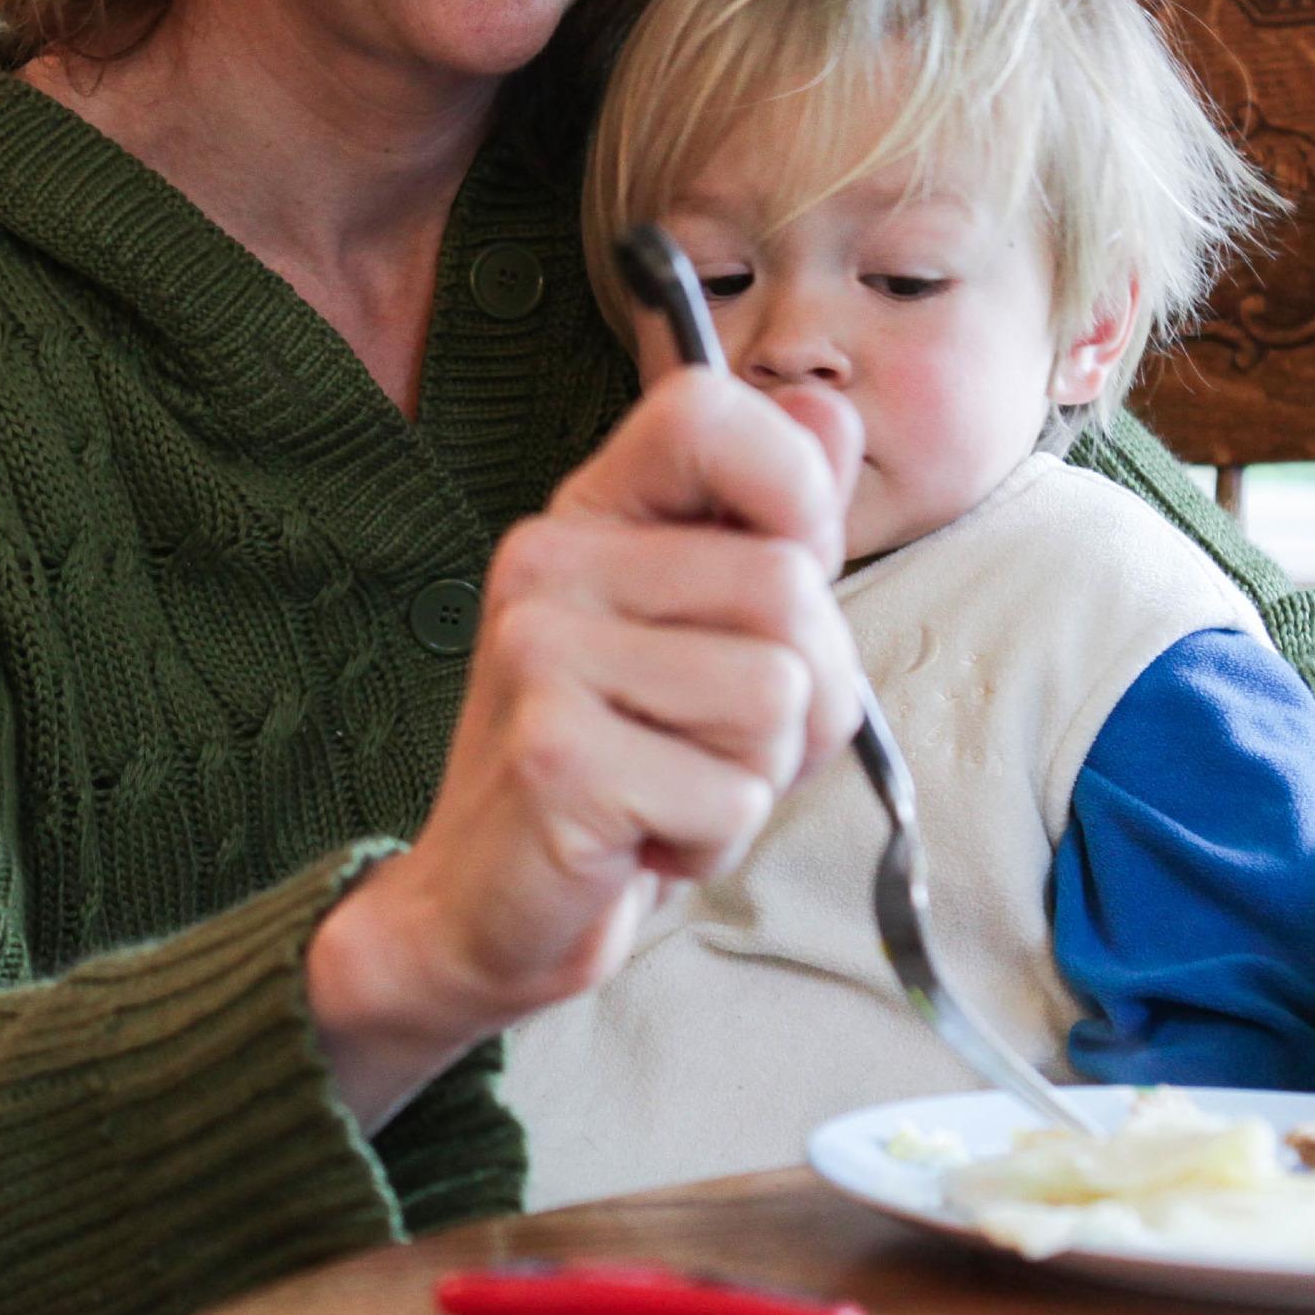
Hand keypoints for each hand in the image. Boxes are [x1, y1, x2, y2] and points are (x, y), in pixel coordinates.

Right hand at [307, 368, 865, 1125]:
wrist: (485, 905)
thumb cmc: (623, 762)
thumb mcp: (707, 630)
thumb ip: (771, 526)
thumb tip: (829, 411)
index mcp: (593, 511)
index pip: (705, 409)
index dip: (792, 482)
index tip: (791, 565)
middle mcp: (551, 560)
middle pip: (788, 588)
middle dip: (804, 693)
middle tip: (717, 739)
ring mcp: (542, 654)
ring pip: (777, 695)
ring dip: (757, 774)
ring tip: (675, 785)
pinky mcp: (555, 758)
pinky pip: (732, 795)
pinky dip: (715, 841)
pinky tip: (645, 840)